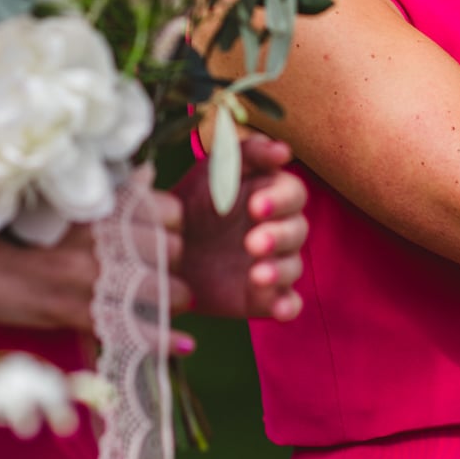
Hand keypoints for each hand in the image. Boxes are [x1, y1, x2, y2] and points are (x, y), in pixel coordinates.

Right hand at [0, 191, 194, 347]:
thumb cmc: (15, 235)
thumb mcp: (62, 206)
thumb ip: (107, 196)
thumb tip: (147, 178)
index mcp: (101, 210)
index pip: (169, 212)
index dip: (169, 225)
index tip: (161, 235)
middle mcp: (105, 243)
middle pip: (173, 251)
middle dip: (170, 263)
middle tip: (156, 271)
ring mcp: (97, 281)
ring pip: (169, 291)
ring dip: (173, 299)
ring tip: (165, 303)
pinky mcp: (86, 316)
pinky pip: (143, 331)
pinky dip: (167, 340)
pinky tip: (182, 345)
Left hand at [176, 135, 308, 320]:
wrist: (162, 252)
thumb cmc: (190, 204)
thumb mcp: (212, 172)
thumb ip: (247, 154)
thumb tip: (284, 151)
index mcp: (270, 196)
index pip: (293, 194)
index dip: (279, 200)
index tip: (254, 206)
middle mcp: (277, 229)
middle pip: (297, 230)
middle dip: (278, 237)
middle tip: (253, 243)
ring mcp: (273, 264)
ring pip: (294, 266)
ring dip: (281, 270)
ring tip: (257, 275)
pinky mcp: (264, 296)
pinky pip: (288, 302)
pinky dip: (287, 305)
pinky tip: (278, 308)